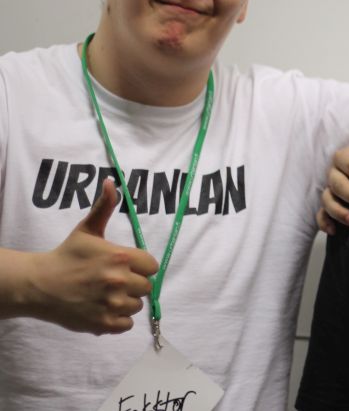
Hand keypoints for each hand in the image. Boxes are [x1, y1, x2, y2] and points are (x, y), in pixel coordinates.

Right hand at [28, 178, 158, 334]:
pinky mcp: (103, 323)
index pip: (152, 265)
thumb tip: (112, 182)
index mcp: (120, 257)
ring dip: (126, 302)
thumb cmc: (66, 255)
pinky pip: (126, 325)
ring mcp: (111, 304)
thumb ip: (104, 206)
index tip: (125, 266)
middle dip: (133, 284)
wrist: (39, 284)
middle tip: (112, 281)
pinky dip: (118, 320)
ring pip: (137, 306)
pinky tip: (103, 309)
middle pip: (146, 287)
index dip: (141, 266)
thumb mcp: (87, 229)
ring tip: (106, 295)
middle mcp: (119, 281)